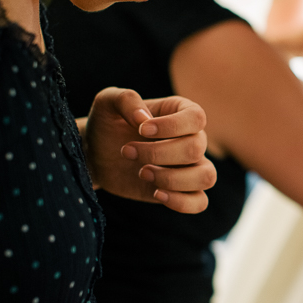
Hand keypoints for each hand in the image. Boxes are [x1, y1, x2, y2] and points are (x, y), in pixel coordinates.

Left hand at [80, 88, 215, 213]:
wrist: (96, 156)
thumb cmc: (106, 125)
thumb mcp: (106, 102)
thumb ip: (126, 100)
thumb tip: (144, 118)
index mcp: (181, 112)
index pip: (196, 118)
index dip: (172, 126)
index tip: (142, 130)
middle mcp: (192, 139)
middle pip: (196, 149)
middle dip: (158, 153)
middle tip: (127, 152)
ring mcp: (190, 167)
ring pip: (206, 177)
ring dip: (172, 179)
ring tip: (143, 173)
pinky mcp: (181, 191)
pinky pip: (199, 202)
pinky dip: (181, 202)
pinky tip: (155, 193)